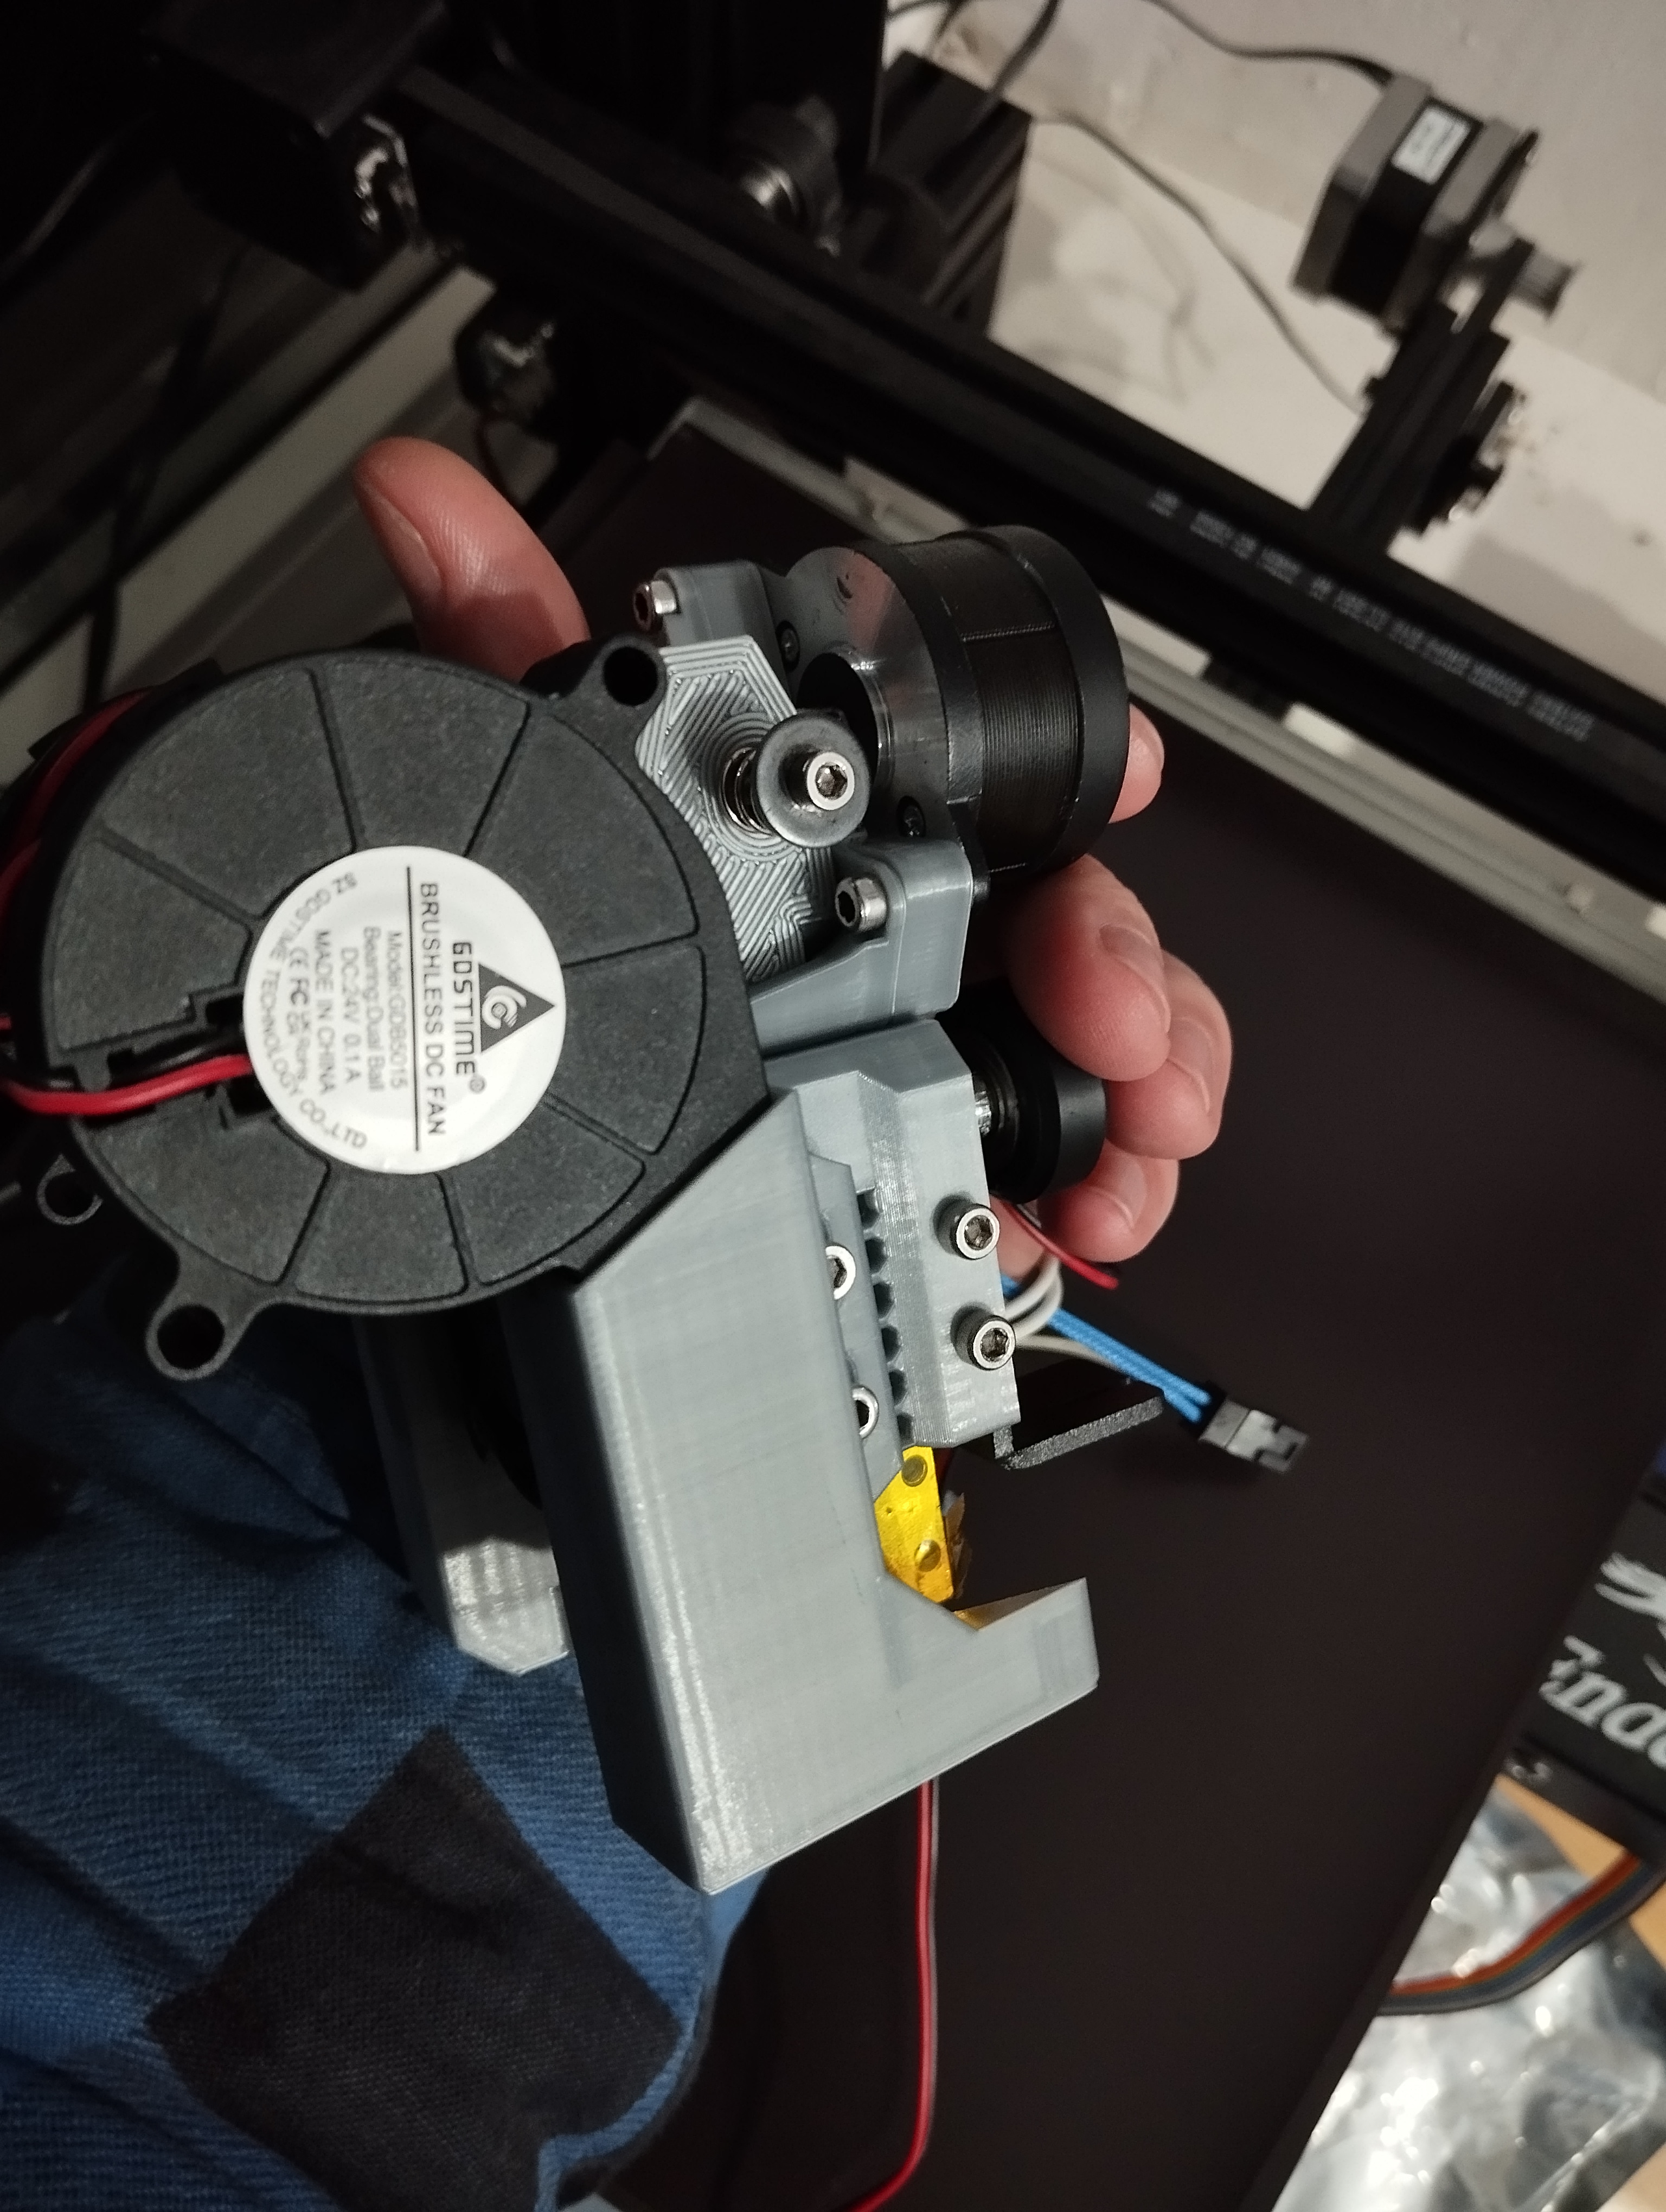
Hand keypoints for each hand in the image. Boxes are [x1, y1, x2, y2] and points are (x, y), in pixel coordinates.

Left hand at [353, 436, 1230, 1274]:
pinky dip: (1100, 1192)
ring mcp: (942, 1051)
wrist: (537, 1139)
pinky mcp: (945, 1162)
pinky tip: (1086, 1218)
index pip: (993, 780)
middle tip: (1110, 1003)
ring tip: (1139, 1121)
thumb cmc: (561, 958)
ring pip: (1100, 1045)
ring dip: (1148, 1079)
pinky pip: (1059, 1170)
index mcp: (850, 836)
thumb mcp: (544, 809)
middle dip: (1121, 957)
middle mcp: (917, 931)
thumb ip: (507, 650)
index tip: (1126, 773)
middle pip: (1076, 919)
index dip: (1074, 769)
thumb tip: (422, 498)